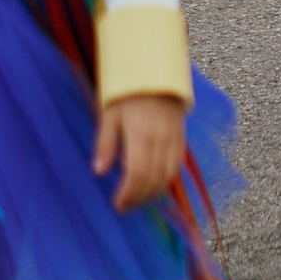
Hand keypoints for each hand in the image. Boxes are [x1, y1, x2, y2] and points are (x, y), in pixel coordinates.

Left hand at [92, 91, 187, 211]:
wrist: (155, 73)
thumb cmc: (126, 94)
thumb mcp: (109, 114)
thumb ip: (105, 143)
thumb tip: (99, 172)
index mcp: (141, 133)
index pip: (139, 173)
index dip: (129, 193)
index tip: (118, 204)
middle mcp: (161, 138)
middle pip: (155, 179)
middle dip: (139, 198)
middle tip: (125, 206)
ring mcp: (174, 139)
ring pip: (168, 176)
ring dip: (153, 193)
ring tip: (137, 200)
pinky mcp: (181, 138)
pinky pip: (176, 166)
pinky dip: (165, 181)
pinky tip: (153, 186)